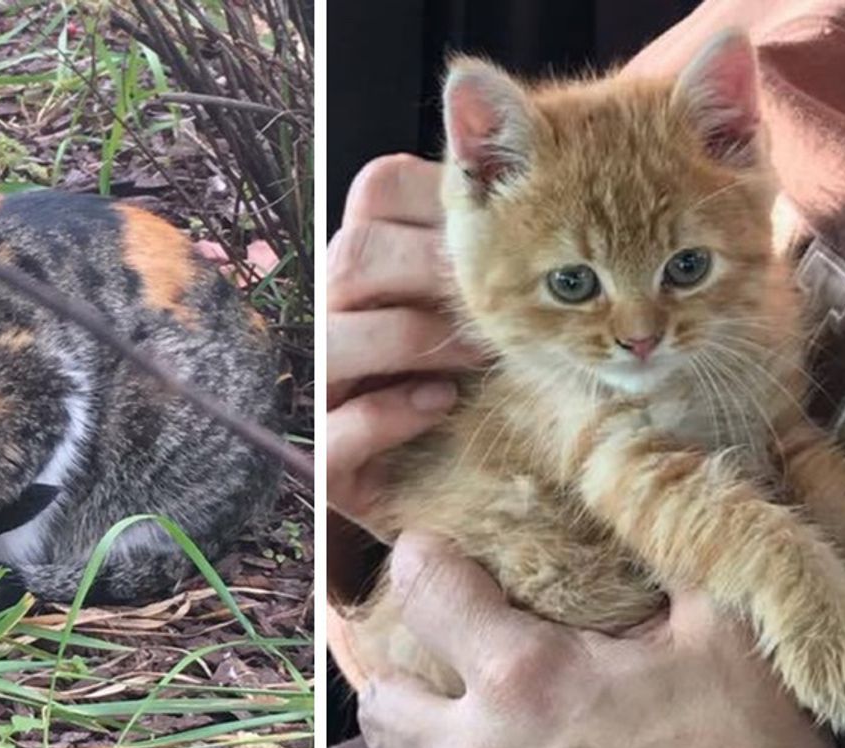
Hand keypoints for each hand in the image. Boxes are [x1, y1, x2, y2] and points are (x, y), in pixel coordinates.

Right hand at [326, 154, 480, 524]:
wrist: (478, 493)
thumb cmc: (498, 379)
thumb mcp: (509, 305)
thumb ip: (506, 240)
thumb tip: (518, 156)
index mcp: (375, 263)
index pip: (377, 190)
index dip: (436, 198)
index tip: (495, 229)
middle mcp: (336, 318)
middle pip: (349, 257)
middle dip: (429, 273)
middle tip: (496, 300)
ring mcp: (325, 389)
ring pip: (330, 338)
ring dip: (408, 341)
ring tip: (472, 361)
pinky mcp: (328, 462)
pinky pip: (332, 431)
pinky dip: (386, 415)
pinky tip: (439, 407)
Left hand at [359, 532, 832, 747]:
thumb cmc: (747, 739)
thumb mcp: (719, 622)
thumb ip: (657, 541)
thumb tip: (617, 473)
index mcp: (525, 676)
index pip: (417, 586)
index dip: (424, 552)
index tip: (446, 544)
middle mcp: (484, 746)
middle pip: (380, 689)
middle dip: (400, 645)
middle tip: (440, 617)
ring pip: (397, 744)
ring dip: (414, 704)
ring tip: (456, 672)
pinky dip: (447, 746)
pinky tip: (493, 723)